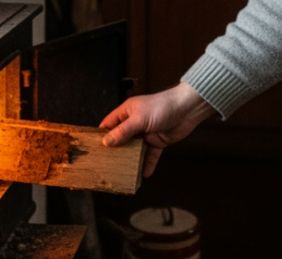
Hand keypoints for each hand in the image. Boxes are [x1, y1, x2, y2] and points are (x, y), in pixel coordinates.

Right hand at [99, 82, 217, 177]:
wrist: (188, 109)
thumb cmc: (162, 107)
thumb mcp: (139, 119)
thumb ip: (123, 131)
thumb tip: (107, 142)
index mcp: (127, 112)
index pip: (109, 124)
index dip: (102, 135)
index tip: (93, 149)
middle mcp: (135, 123)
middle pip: (121, 139)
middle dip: (115, 151)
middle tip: (105, 165)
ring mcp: (146, 133)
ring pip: (135, 149)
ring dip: (130, 159)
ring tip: (122, 173)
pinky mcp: (158, 141)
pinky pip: (150, 155)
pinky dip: (147, 164)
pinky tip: (144, 174)